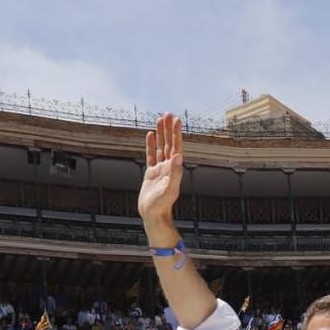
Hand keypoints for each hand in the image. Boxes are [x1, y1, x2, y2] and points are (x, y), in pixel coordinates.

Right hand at [139, 113, 184, 233]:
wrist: (153, 215)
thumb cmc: (162, 205)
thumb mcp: (170, 188)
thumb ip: (175, 172)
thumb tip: (179, 156)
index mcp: (174, 168)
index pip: (176, 146)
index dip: (176, 133)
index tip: (176, 120)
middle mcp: (168, 167)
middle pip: (169, 143)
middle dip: (168, 129)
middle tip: (167, 114)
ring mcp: (160, 169)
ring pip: (160, 147)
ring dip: (161, 134)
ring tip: (159, 120)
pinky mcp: (151, 174)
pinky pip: (151, 155)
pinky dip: (151, 145)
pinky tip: (150, 135)